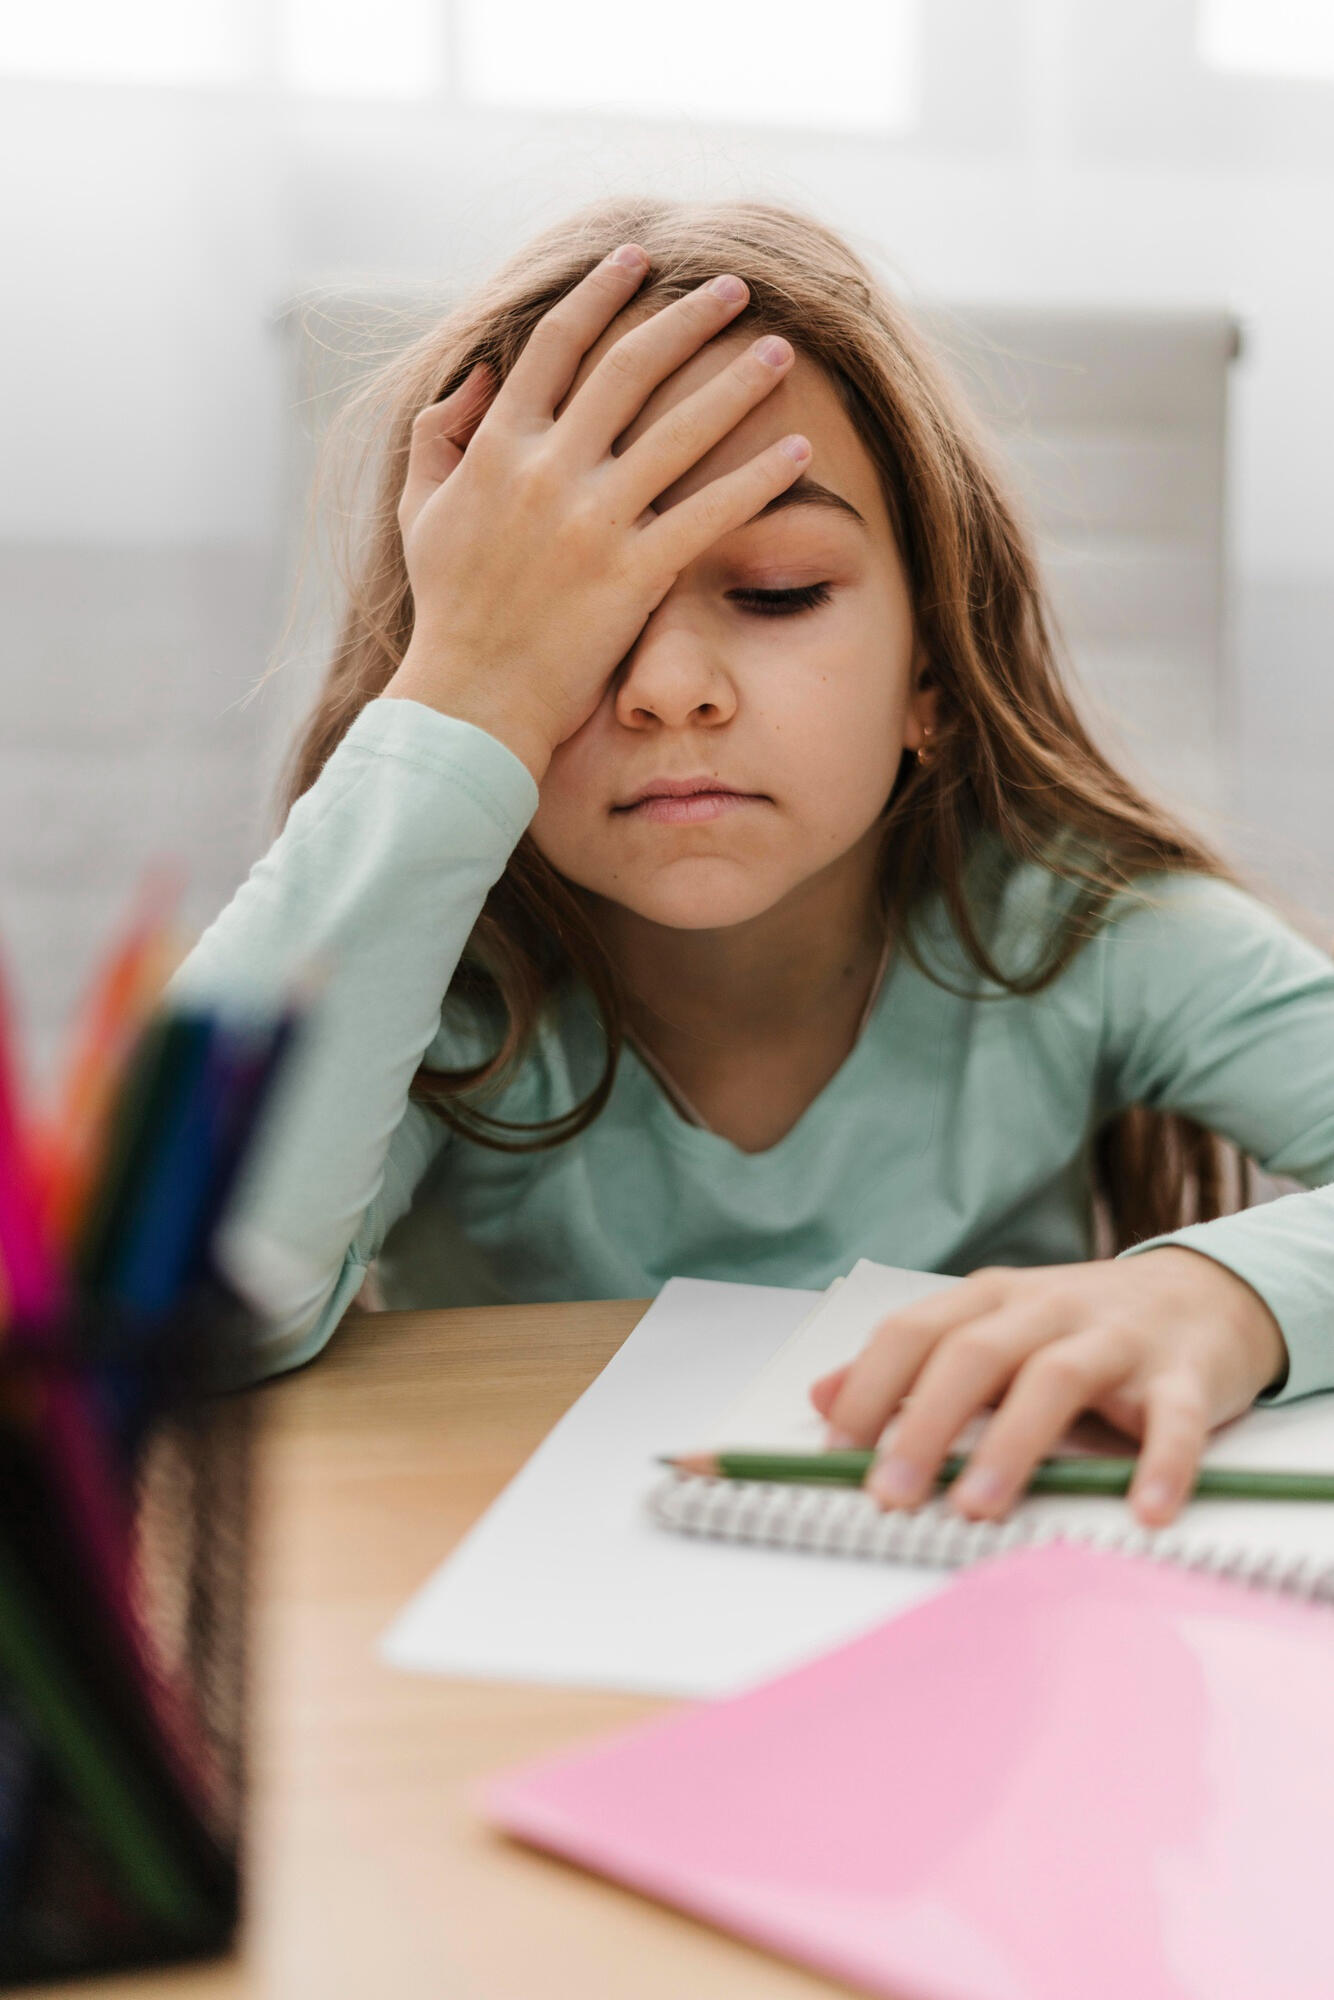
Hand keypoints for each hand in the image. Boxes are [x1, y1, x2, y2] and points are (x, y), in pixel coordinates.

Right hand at [385, 243, 809, 780]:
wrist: (470, 698)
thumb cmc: (448, 609)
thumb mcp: (420, 509)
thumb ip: (440, 433)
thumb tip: (482, 373)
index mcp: (496, 446)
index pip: (556, 344)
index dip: (601, 292)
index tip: (639, 260)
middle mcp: (547, 471)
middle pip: (630, 367)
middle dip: (687, 316)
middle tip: (734, 285)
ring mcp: (592, 522)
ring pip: (680, 429)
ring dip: (737, 382)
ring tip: (779, 349)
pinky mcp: (632, 574)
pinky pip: (709, 513)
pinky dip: (759, 478)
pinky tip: (800, 450)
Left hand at [808, 1248, 1287, 1526]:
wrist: (1205, 1293)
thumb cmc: (1081, 1326)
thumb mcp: (990, 1329)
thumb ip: (910, 1363)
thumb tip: (821, 1396)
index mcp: (991, 1300)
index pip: (913, 1334)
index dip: (869, 1392)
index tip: (835, 1455)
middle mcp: (1047, 1309)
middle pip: (974, 1356)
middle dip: (924, 1426)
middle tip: (891, 1495)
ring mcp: (1117, 1339)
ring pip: (1055, 1380)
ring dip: (1011, 1446)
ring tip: (978, 1509)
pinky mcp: (1184, 1376)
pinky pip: (1174, 1420)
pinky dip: (1161, 1465)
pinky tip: (1143, 1511)